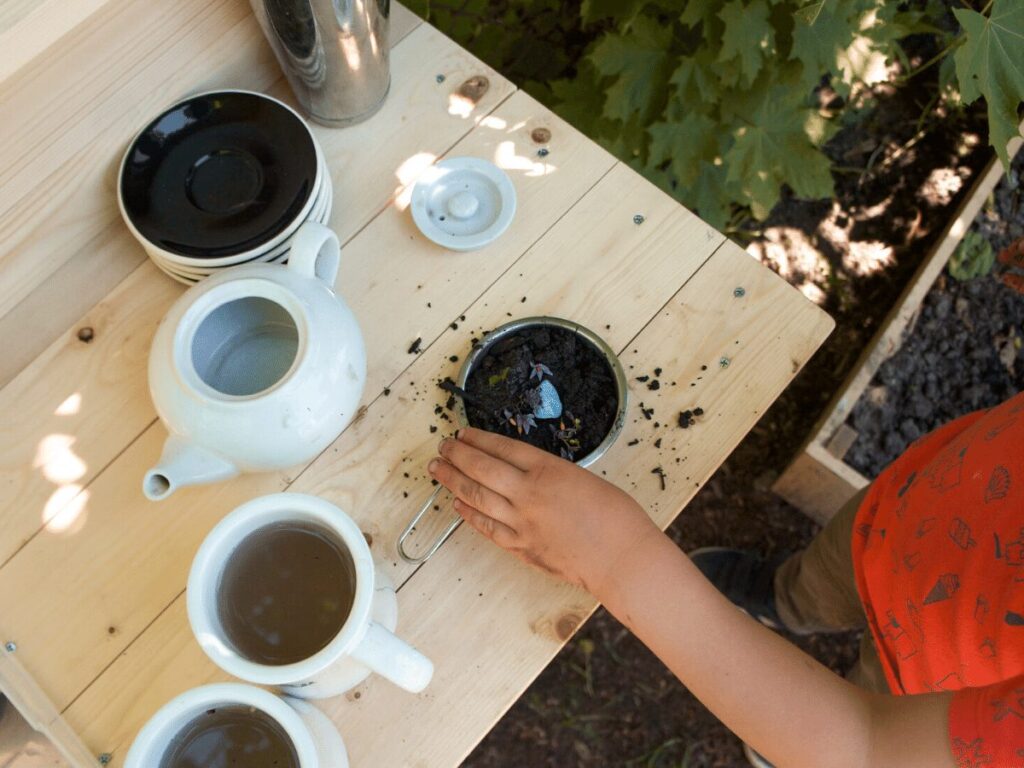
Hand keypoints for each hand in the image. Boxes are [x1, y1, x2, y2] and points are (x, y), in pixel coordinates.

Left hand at [427, 427, 660, 597]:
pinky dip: (469, 514)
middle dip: (457, 455)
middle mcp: (528, 494)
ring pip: (476, 496)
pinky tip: (458, 504)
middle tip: (442, 447)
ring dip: (453, 481)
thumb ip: (552, 475)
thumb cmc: (616, 517)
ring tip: (438, 470)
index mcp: (548, 470)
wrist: (622, 559)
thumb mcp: (583, 478)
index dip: (478, 439)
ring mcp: (521, 523)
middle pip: (481, 468)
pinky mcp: (521, 548)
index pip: (502, 448)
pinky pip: (487, 527)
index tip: (463, 434)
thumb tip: (529, 475)